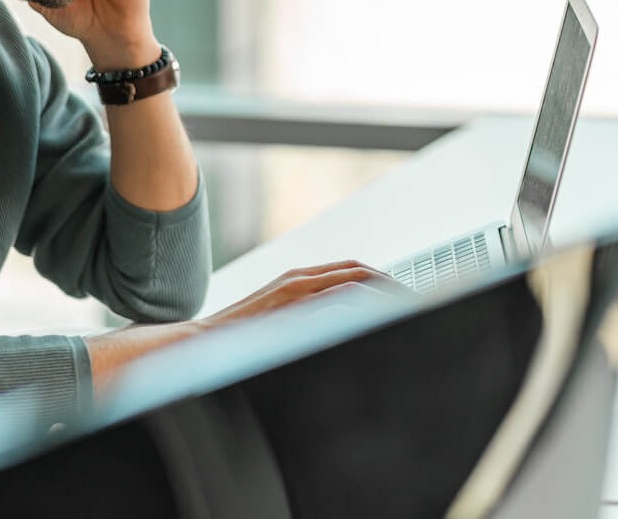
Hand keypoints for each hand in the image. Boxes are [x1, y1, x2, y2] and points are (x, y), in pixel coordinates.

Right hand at [85, 261, 408, 397]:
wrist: (198, 346)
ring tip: (409, 310)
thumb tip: (337, 331)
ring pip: (352, 280)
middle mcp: (298, 279)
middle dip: (391, 285)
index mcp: (297, 281)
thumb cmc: (236, 343)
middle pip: (358, 271)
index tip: (406, 299)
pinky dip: (361, 304)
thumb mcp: (276, 325)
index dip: (382, 282)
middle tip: (419, 302)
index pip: (351, 272)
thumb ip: (303, 320)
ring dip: (383, 292)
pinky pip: (335, 298)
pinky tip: (379, 319)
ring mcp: (294, 290)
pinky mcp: (288, 305)